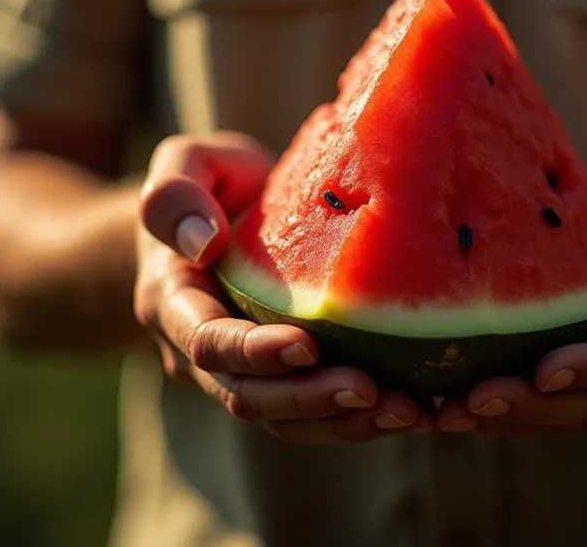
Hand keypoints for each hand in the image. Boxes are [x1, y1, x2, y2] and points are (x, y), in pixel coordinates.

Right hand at [134, 133, 425, 444]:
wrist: (215, 219)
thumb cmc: (209, 184)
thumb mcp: (184, 165)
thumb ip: (175, 194)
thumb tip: (203, 242)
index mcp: (173, 304)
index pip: (208, 343)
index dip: (255, 353)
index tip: (307, 345)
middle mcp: (200, 354)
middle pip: (250, 397)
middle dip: (310, 399)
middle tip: (372, 391)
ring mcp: (243, 374)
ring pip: (285, 420)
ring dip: (342, 422)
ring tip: (405, 410)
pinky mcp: (284, 380)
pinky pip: (314, 417)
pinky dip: (358, 420)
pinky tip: (413, 408)